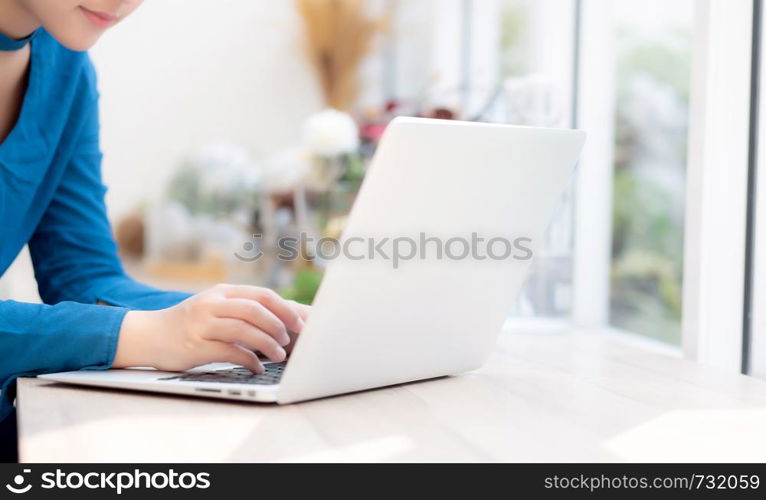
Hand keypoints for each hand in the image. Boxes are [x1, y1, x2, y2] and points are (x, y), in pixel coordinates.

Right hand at [113, 284, 307, 373]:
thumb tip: (282, 317)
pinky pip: (230, 351)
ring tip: (279, 356)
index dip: (285, 309)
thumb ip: (241, 309)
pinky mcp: (196, 345)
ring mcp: (202, 323)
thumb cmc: (190, 323)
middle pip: (255, 310)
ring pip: (244, 329)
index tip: (301, 323)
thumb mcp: (214, 307)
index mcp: (222, 292)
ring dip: (267, 344)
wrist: (149, 335)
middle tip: (291, 341)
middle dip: (279, 326)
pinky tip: (256, 367)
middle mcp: (213, 303)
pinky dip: (248, 360)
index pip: (262, 295)